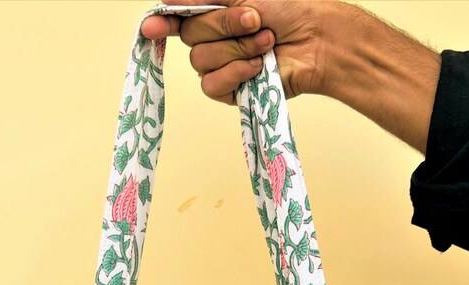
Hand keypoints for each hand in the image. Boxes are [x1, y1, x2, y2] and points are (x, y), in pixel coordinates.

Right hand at [140, 0, 336, 102]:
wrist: (317, 40)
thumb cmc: (288, 8)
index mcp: (212, 12)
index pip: (175, 18)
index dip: (161, 23)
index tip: (151, 27)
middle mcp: (212, 39)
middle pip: (190, 36)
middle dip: (223, 25)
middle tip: (254, 19)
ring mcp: (221, 66)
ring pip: (201, 61)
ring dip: (237, 48)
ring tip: (266, 42)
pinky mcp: (231, 92)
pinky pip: (213, 85)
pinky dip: (237, 73)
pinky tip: (258, 67)